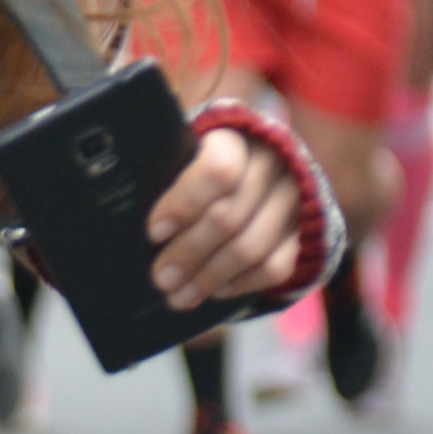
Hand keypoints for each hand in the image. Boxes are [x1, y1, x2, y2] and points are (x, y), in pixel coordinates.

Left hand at [152, 114, 308, 314]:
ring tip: (179, 295)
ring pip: (251, 247)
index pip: (217, 169)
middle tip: (160, 277)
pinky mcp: (306, 231)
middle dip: (188, 253)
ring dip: (209, 277)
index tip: (153, 231)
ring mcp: (294, 199)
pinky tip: (214, 291)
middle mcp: (273, 165)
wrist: (259, 172)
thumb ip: (163, 176)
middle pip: (229, 217)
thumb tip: (126, 218)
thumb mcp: (184, 158)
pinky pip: (275, 267)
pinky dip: (241, 284)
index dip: (184, 203)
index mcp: (236, 138)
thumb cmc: (203, 169)